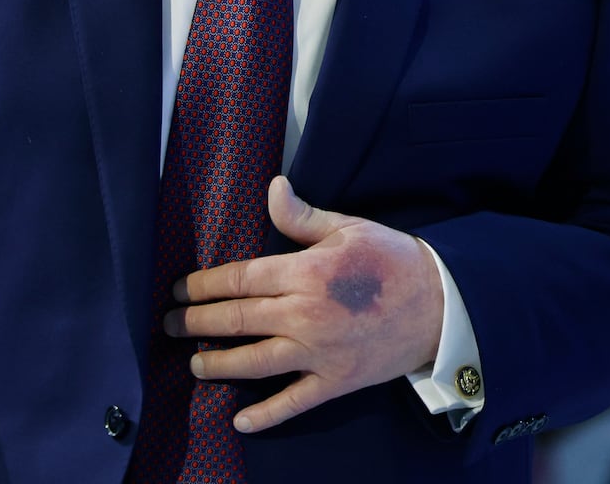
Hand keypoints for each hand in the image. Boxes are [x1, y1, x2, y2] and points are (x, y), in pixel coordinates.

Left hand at [163, 175, 443, 432]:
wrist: (440, 304)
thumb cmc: (391, 258)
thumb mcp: (347, 227)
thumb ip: (302, 216)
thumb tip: (272, 188)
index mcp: (305, 272)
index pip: (240, 279)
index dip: (204, 284)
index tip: (179, 287)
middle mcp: (305, 314)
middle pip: (238, 320)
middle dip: (197, 322)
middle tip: (169, 324)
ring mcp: (319, 352)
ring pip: (255, 362)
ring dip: (219, 364)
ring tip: (194, 364)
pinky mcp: (335, 382)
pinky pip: (294, 402)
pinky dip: (265, 414)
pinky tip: (240, 419)